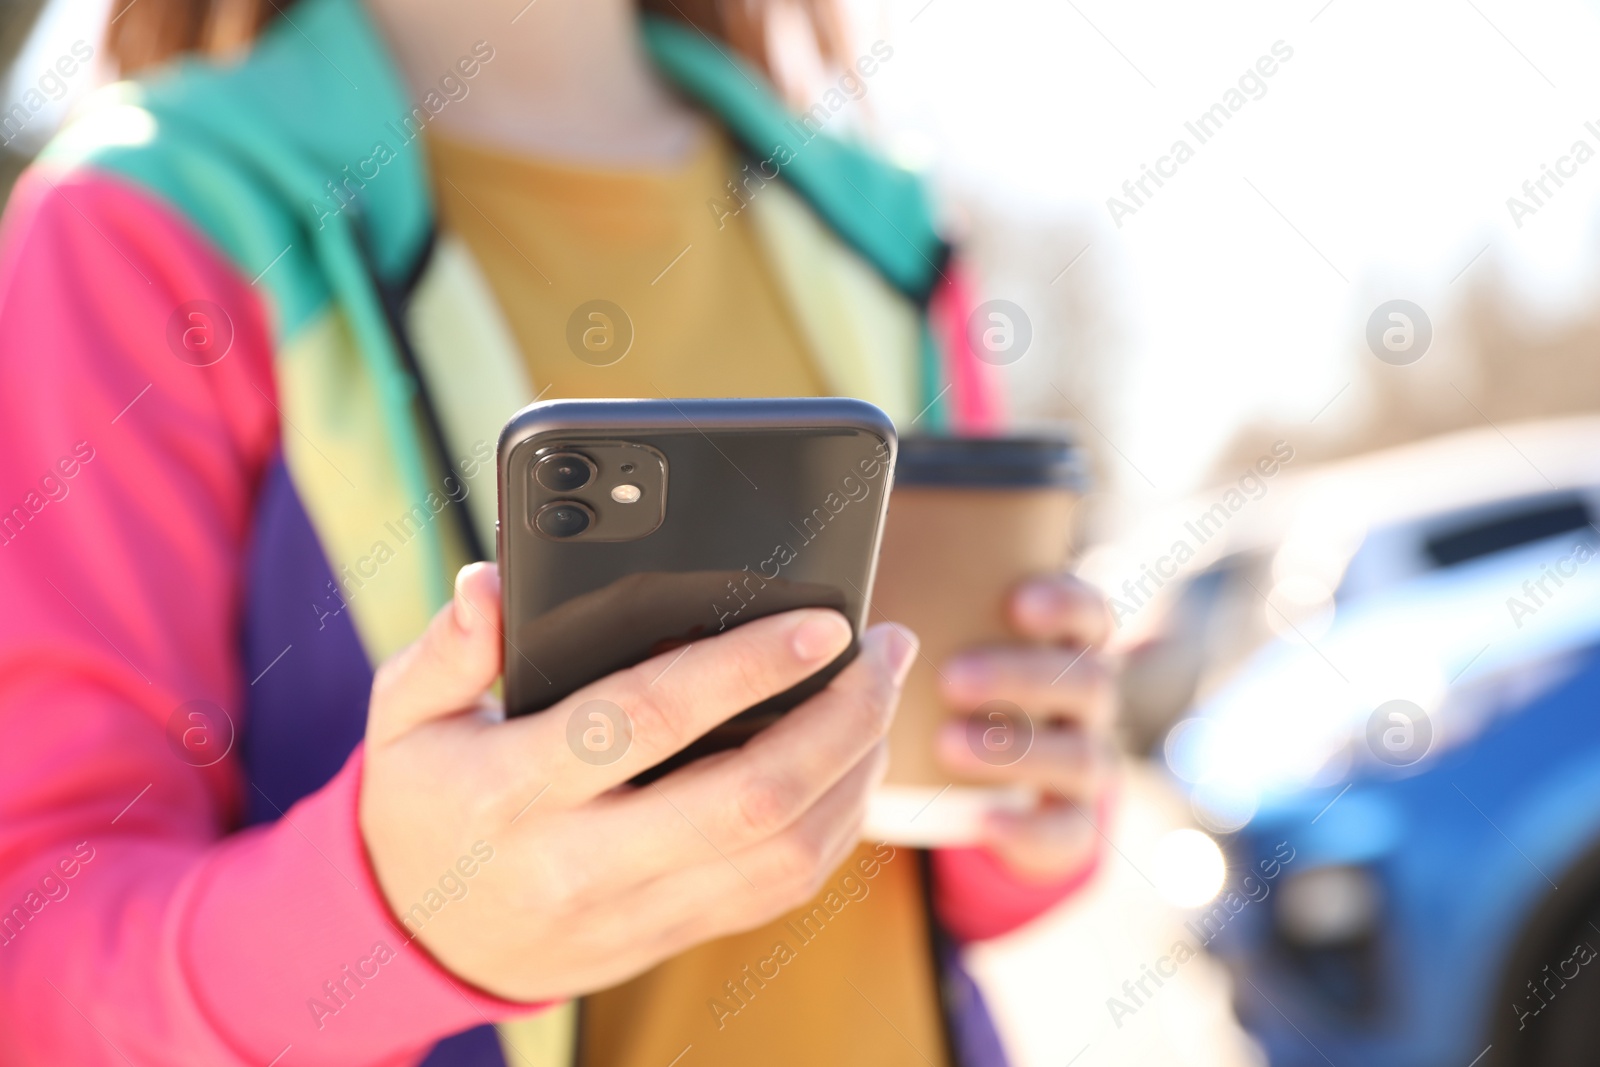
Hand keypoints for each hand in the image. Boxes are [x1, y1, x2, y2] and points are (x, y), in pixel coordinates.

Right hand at [359, 563, 916, 1001]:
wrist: (419, 939)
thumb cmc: (424, 802)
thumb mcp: (403, 717)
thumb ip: (448, 648)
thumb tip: (491, 581)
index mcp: (512, 792)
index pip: (647, 720)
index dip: (745, 668)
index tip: (823, 621)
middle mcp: (580, 864)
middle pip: (748, 799)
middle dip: (841, 718)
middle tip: (885, 647)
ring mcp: (634, 912)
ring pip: (784, 855)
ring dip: (857, 770)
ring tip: (882, 693)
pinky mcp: (672, 936)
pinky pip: (780, 889)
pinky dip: (837, 823)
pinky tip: (853, 760)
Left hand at [934, 574, 1115, 883]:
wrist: (983, 783)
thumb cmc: (951, 682)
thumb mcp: (949, 638)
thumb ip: (924, 596)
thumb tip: (858, 545)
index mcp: (1065, 645)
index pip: (1090, 614)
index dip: (1064, 604)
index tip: (1017, 602)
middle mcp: (1085, 701)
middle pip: (1085, 681)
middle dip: (1021, 677)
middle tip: (951, 678)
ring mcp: (1084, 763)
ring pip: (1080, 756)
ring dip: (1016, 750)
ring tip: (947, 745)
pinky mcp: (1071, 823)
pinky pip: (1068, 831)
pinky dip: (1029, 827)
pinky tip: (984, 821)